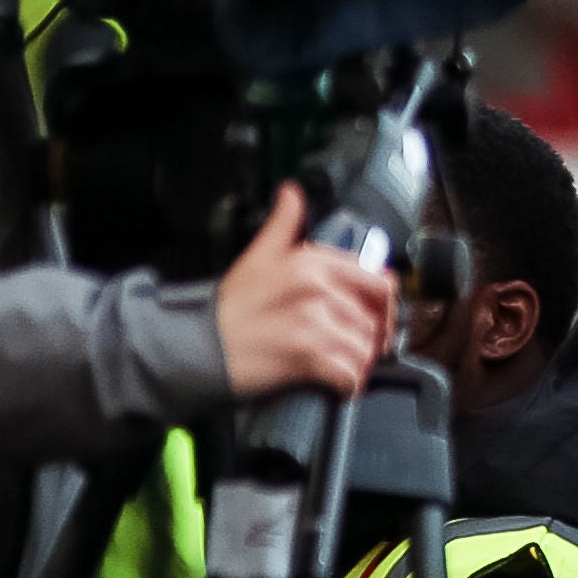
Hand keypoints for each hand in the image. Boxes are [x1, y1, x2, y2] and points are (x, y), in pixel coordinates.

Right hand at [215, 184, 400, 399]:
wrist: (193, 348)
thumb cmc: (227, 308)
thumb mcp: (257, 256)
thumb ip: (283, 224)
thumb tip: (292, 192)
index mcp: (313, 263)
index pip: (377, 280)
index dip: (384, 303)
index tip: (380, 316)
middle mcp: (318, 289)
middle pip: (376, 316)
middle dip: (375, 336)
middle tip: (364, 348)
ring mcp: (314, 323)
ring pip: (365, 347)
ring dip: (361, 362)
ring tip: (347, 367)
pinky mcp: (306, 358)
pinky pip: (350, 374)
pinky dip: (349, 384)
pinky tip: (339, 385)